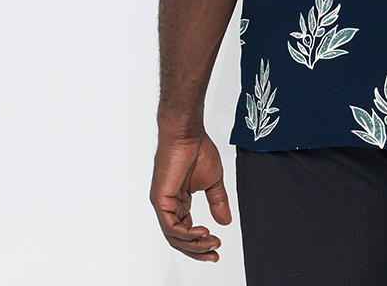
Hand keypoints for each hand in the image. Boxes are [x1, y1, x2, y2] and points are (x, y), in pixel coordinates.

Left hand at [150, 129, 230, 261]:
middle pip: (179, 239)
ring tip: (211, 242)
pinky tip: (200, 233)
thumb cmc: (197, 149)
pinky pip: (170, 226)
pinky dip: (186, 233)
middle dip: (198, 250)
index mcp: (179, 202)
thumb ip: (217, 201)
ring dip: (194, 244)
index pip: (186, 231)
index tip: (217, 246)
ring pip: (174, 236)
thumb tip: (225, 221)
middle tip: (214, 253)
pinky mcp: (160, 199)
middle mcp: (169, 205)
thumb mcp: (213, 181)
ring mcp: (163, 203)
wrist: (188, 133)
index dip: (200, 243)